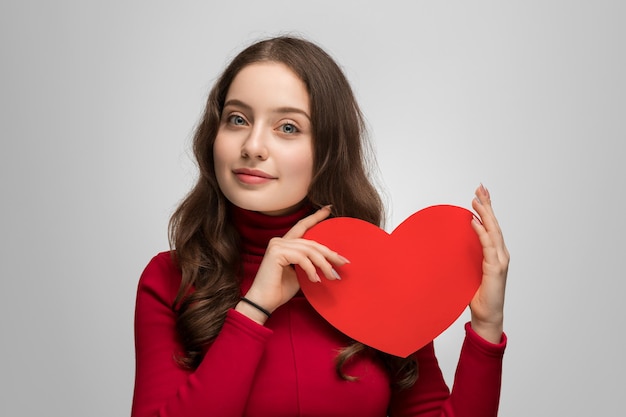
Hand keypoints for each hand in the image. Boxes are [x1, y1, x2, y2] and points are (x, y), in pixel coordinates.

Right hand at [236, 205, 349, 323]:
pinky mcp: (276, 252)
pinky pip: (301, 257)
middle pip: (311, 242)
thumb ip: (309, 263)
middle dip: (329, 252)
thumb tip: (330, 262)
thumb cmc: (280, 290)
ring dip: (323, 264)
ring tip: (332, 276)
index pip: (302, 226)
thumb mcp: (300, 274)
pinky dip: (311, 269)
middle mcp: (280, 240)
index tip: (329, 208)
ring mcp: (277, 245)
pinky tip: (315, 280)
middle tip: (343, 262)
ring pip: (309, 250)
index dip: (316, 216)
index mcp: (284, 243)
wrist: (264, 303)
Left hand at [469, 184, 509, 342]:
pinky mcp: (495, 269)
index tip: (479, 193)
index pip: (491, 226)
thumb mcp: (466, 271)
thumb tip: (447, 245)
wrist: (486, 316)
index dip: (487, 209)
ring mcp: (500, 261)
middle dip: (487, 205)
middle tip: (481, 187)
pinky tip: (475, 222)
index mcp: (495, 253)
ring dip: (485, 214)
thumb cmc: (476, 295)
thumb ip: (463, 257)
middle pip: (494, 224)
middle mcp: (500, 254)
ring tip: (477, 200)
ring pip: (493, 231)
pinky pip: (488, 247)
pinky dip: (482, 233)